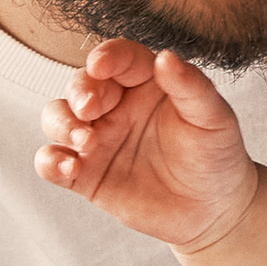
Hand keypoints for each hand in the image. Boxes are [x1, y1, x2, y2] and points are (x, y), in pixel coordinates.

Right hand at [40, 41, 258, 250]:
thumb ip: (191, 87)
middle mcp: (116, 106)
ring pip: (58, 118)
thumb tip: (166, 57)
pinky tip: (69, 167)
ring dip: (62, 123)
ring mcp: (97, 139)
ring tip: (86, 140)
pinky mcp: (86, 175)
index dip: (106, 56)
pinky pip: (52, 162)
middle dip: (79, 91)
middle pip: (80, 85)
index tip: (101, 65)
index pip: (119, 59)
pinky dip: (50, 162)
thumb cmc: (216, 154)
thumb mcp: (214, 118)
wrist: (214, 208)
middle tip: (90, 108)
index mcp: (145, 83)